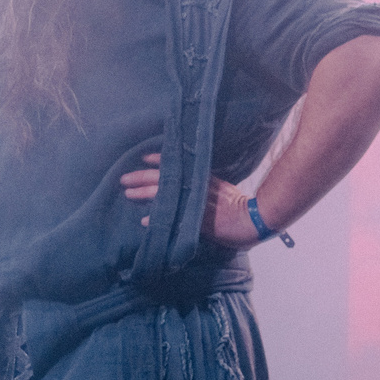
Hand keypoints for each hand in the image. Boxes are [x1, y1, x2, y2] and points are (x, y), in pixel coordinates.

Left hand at [120, 153, 260, 247]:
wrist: (255, 219)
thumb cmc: (241, 206)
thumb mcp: (222, 189)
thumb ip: (206, 186)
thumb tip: (190, 187)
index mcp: (203, 178)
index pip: (178, 164)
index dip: (159, 159)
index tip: (144, 157)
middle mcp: (196, 186)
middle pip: (164, 178)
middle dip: (141, 177)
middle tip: (124, 178)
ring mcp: (195, 202)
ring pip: (163, 194)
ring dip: (143, 194)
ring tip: (128, 194)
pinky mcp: (197, 219)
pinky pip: (172, 217)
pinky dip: (158, 219)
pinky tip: (145, 222)